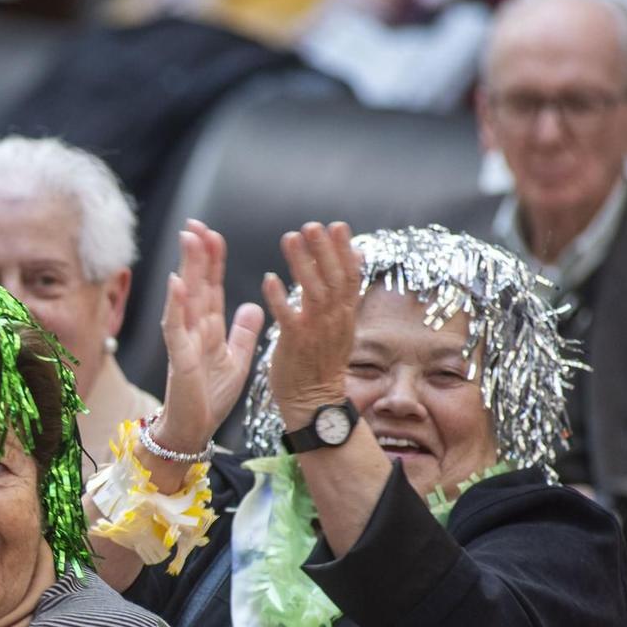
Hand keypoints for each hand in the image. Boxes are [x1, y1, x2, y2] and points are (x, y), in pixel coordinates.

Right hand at [156, 221, 264, 453]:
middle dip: (197, 253)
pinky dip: (175, 305)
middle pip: (197, 283)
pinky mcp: (179, 358)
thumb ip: (243, 332)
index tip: (212, 233)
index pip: (212, 286)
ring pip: (185, 297)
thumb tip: (254, 305)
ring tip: (188, 239)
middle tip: (196, 223)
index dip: (213, 259)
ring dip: (186, 268)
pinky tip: (176, 282)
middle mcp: (194, 329)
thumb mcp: (237, 359)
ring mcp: (184, 341)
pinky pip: (175, 327)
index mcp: (209, 328)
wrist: (195, 429)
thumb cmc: (210, 398)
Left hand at [260, 222, 362, 429]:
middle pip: (334, 278)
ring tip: (291, 238)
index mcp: (344, 314)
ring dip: (302, 264)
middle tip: (312, 225)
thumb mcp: (341, 324)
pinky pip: (287, 318)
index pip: (349, 276)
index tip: (337, 225)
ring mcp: (315, 331)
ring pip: (313, 292)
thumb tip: (358, 257)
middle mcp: (334, 320)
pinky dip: (279, 298)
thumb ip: (346, 292)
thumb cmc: (321, 361)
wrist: (313, 400)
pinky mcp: (294, 344)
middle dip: (324, 249)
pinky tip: (269, 279)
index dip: (345, 249)